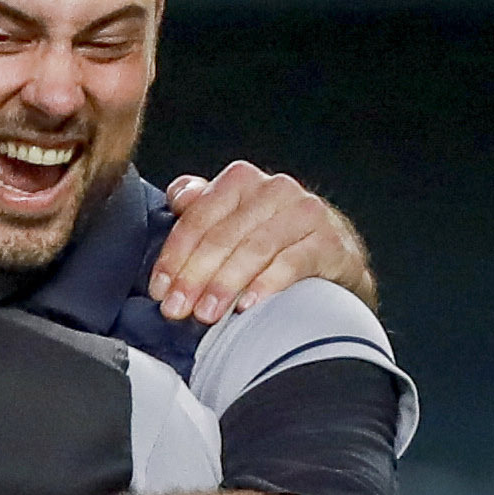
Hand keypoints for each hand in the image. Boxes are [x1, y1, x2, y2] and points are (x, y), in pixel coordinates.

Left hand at [154, 164, 369, 326]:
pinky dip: (266, 285)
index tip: (159, 290)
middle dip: (194, 276)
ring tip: (207, 313)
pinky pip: (292, 263)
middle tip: (177, 309)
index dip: (174, 256)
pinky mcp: (329, 242)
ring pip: (254, 248)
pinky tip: (247, 306)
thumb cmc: (273, 243)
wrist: (333, 262)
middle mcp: (275, 189)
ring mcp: (305, 213)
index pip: (198, 216)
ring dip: (225, 284)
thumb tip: (177, 199)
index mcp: (242, 181)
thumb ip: (201, 209)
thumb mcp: (232, 222)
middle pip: (223, 235)